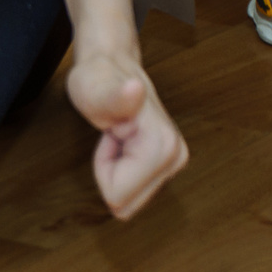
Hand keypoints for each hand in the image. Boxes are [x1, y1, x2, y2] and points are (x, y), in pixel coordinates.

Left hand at [68, 50, 186, 218]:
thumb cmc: (98, 79)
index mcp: (163, 145)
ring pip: (131, 200)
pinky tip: (126, 141)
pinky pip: (134, 192)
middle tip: (113, 136)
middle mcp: (177, 155)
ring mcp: (176, 160)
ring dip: (116, 170)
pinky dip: (123, 170)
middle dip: (110, 173)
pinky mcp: (170, 164)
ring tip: (119, 136)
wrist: (113, 68)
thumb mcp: (94, 89)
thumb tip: (135, 90)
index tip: (110, 134)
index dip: (103, 167)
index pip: (118, 196)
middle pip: (127, 203)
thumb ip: (113, 96)